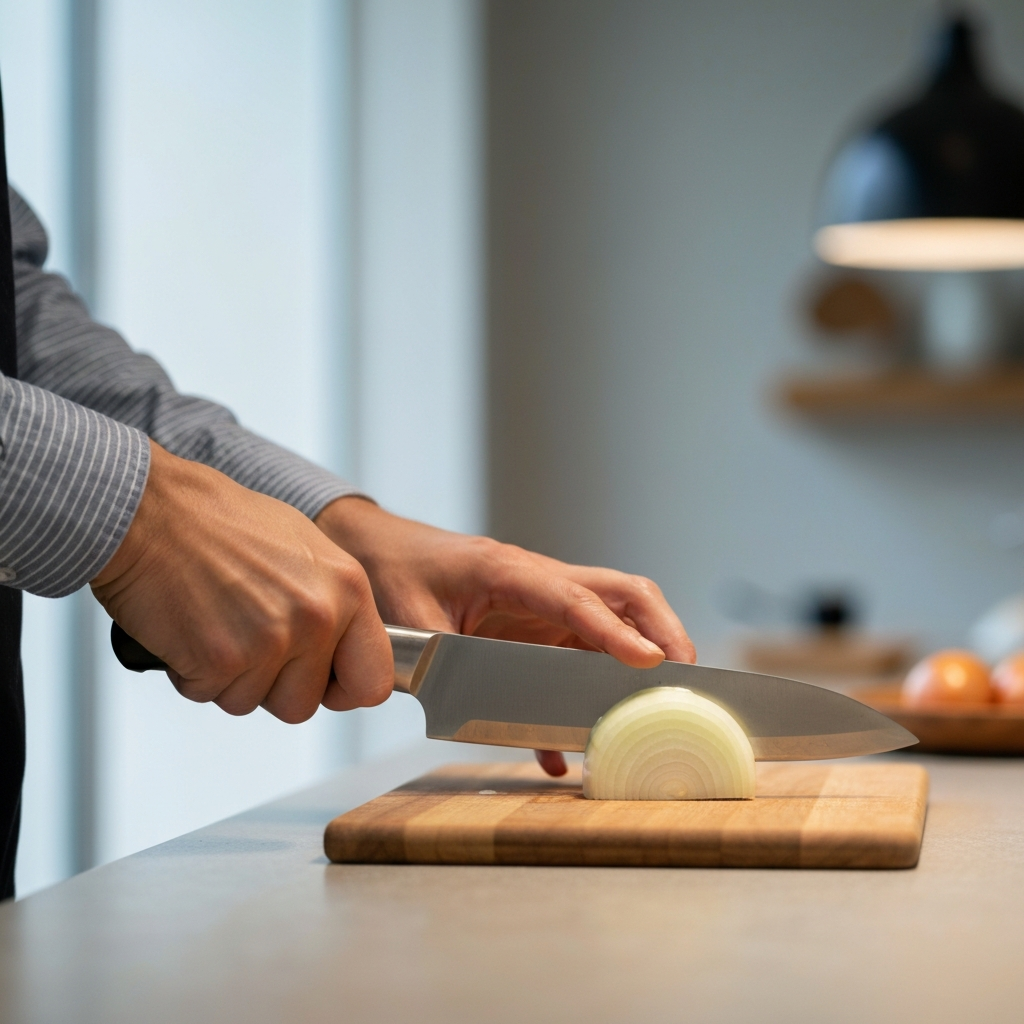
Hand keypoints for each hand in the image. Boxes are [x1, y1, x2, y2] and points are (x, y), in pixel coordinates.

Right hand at [92, 442, 392, 721]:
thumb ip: (334, 602)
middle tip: (246, 638)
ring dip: (229, 678)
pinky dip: (192, 673)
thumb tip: (346, 648)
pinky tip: (190, 628)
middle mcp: (318, 617)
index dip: (342, 689)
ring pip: (252, 703)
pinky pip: (209, 695)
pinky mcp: (221, 659)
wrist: (151, 510)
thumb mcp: (306, 549)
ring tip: (216, 622)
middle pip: (304, 704)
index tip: (321, 681)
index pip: (373, 681)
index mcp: (349, 589)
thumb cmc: (221, 523)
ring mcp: (271, 640)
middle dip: (272, 685)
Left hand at [314, 497, 695, 774]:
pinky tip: (567, 745)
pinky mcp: (535, 627)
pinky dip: (585, 695)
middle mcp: (539, 583)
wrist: (384, 550)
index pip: (577, 599)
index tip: (650, 662)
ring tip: (657, 707)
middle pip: (622, 594)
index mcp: (509, 573)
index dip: (615, 633)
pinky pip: (577, 658)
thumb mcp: (412, 617)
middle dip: (660, 628)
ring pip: (612, 623)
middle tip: (685, 673)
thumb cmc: (399, 572)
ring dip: (640, 660)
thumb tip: (469, 703)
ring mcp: (542, 605)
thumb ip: (443, 656)